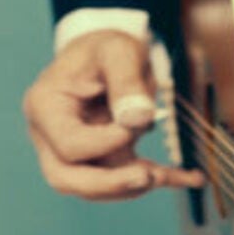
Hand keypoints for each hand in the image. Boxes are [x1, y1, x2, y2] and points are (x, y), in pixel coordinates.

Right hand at [21, 29, 203, 200]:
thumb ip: (126, 82)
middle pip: (66, 177)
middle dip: (109, 184)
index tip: (135, 125)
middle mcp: (48, 135)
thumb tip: (139, 120)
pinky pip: (120, 179)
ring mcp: (70, 152)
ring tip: (168, 173)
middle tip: (148, 177)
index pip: (68, 143)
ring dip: (131, 184)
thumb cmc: (104, 47)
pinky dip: (154, 180)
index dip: (102, 143)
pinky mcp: (97, 160)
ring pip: (92, 187)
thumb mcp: (118, 51)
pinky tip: (188, 178)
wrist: (104, 53)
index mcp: (45, 106)